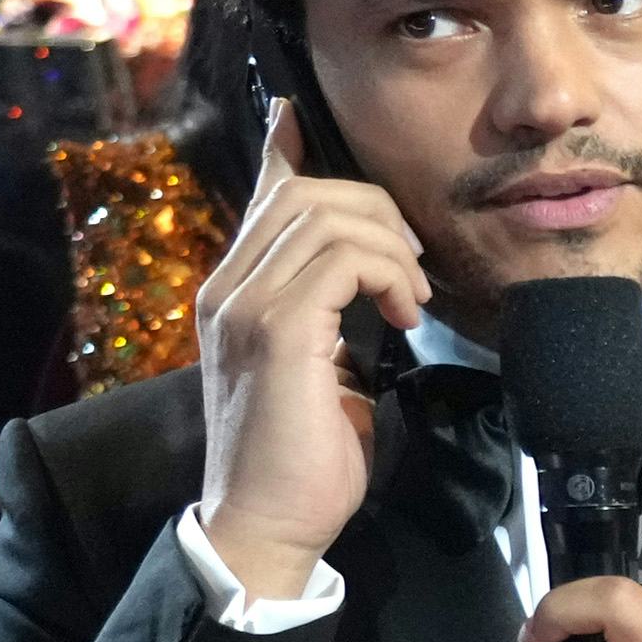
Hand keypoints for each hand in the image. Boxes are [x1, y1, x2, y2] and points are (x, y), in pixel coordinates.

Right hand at [194, 97, 432, 597]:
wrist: (265, 524)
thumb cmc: (301, 460)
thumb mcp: (320, 370)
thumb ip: (329, 316)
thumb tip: (366, 283)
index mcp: (235, 292)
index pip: (262, 198)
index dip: (286, 151)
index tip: (298, 116)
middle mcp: (228, 287)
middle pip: (304, 193)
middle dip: (376, 211)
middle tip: (413, 269)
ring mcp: (245, 305)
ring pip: (324, 215)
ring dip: (390, 245)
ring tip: (412, 296)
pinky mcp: (277, 331)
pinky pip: (342, 259)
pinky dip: (388, 273)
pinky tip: (405, 312)